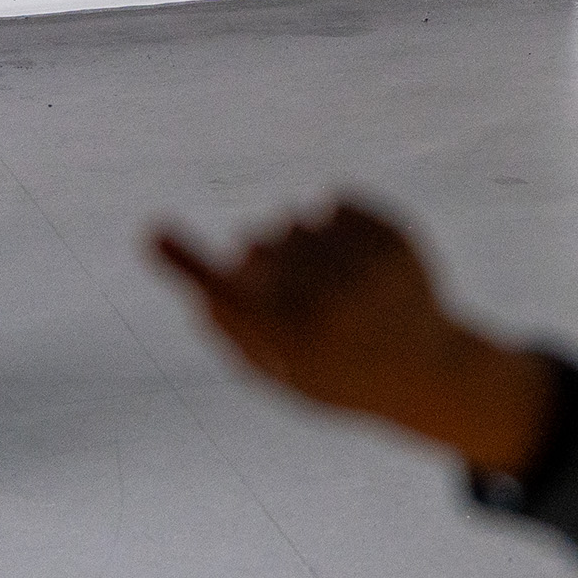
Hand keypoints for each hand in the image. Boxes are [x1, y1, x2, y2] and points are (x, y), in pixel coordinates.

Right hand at [150, 200, 555, 475]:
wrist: (426, 370)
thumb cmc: (339, 376)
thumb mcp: (280, 374)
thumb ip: (237, 335)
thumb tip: (203, 292)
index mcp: (297, 342)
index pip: (226, 294)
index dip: (184, 263)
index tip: (151, 231)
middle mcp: (334, 302)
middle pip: (259, 245)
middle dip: (256, 254)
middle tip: (273, 275)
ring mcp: (371, 267)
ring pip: (297, 219)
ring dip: (294, 237)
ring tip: (320, 273)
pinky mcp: (398, 239)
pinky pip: (338, 201)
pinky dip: (330, 217)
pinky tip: (345, 250)